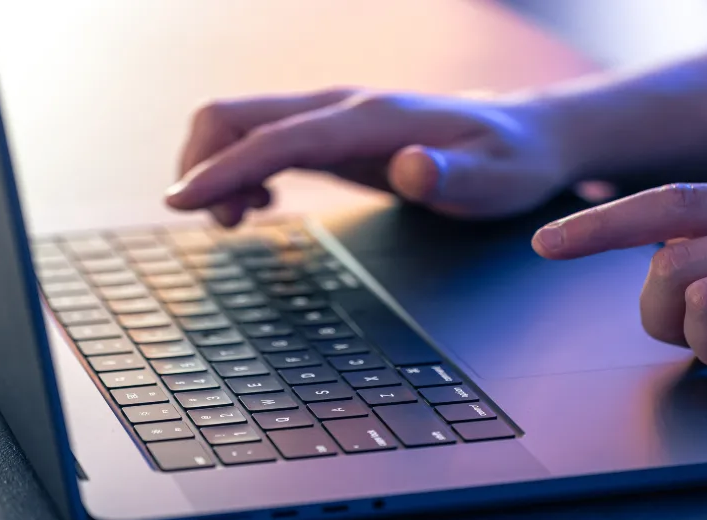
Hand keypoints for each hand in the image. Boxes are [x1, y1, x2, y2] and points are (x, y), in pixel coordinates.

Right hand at [165, 88, 568, 225]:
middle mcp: (340, 107)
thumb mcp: (496, 180)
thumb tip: (410, 170)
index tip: (180, 205)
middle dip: (202, 165)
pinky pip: (261, 141)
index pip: (275, 137)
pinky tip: (260, 203)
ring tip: (241, 220)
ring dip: (217, 170)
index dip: (222, 170)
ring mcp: (332, 117)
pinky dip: (239, 170)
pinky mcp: (332, 134)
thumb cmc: (511, 162)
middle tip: (221, 224)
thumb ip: (451, 176)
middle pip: (235, 114)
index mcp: (369, 118)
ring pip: (239, 125)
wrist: (526, 135)